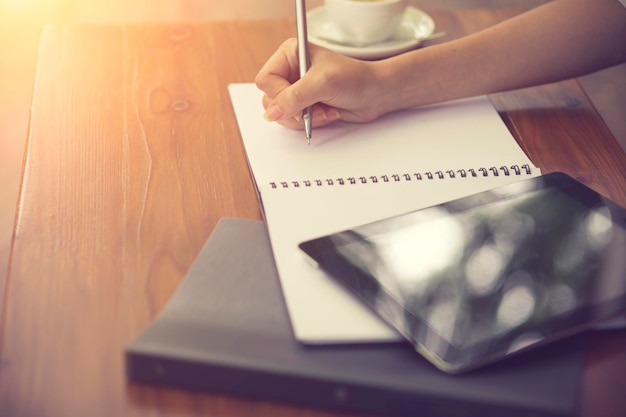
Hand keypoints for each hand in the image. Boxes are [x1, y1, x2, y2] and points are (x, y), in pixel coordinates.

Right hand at [255, 38, 384, 128]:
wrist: (375, 94)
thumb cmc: (355, 79)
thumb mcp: (322, 84)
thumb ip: (294, 97)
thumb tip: (271, 112)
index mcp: (291, 54)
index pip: (266, 79)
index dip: (279, 94)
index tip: (298, 100)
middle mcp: (291, 70)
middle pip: (270, 99)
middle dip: (294, 109)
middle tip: (315, 106)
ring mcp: (297, 89)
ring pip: (281, 114)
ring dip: (304, 117)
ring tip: (324, 109)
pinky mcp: (304, 105)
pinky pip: (293, 121)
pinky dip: (310, 122)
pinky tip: (327, 113)